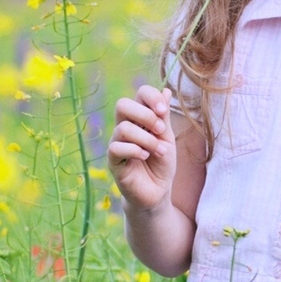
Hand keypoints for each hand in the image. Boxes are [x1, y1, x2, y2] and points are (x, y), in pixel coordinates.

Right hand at [108, 85, 176, 212]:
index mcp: (139, 118)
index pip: (139, 94)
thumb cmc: (161, 163)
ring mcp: (117, 143)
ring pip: (123, 128)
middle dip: (145, 115)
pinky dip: (135, 150)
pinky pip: (116, 147)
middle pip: (122, 104)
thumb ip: (163, 116)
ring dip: (147, 139)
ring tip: (159, 151)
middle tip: (160, 130)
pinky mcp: (113, 161)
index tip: (163, 111)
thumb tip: (166, 90)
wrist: (158, 192)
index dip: (151, 97)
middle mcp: (125, 127)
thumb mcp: (167, 138)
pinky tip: (146, 157)